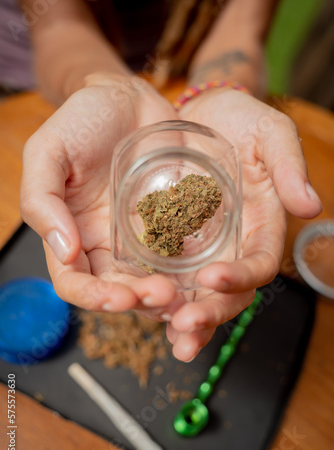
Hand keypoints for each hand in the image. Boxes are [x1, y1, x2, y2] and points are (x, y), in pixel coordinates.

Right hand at [20, 74, 180, 315]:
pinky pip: (182, 254)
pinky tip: (207, 276)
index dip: (94, 297)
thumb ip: (42, 199)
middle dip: (138, 301)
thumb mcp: (48, 151)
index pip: (76, 283)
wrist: (125, 98)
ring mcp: (142, 237)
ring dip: (168, 297)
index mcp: (73, 235)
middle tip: (162, 294)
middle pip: (119, 290)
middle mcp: (107, 244)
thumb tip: (64, 249)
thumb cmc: (81, 121)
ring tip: (184, 295)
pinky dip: (193, 272)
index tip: (118, 297)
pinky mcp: (172, 223)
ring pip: (152, 281)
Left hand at [163, 89, 322, 361]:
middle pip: (226, 295)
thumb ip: (288, 164)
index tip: (213, 276)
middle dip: (207, 313)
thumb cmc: (237, 121)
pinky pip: (161, 276)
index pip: (258, 264)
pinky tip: (134, 308)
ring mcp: (197, 250)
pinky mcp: (167, 244)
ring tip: (164, 334)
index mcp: (259, 227)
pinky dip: (151, 297)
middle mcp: (230, 247)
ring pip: (193, 296)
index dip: (241, 276)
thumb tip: (310, 205)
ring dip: (179, 319)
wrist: (195, 115)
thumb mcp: (268, 132)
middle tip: (183, 326)